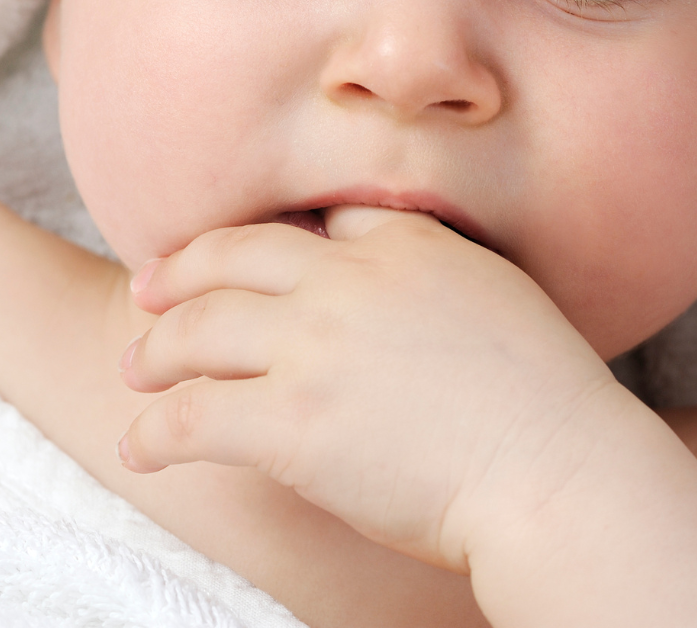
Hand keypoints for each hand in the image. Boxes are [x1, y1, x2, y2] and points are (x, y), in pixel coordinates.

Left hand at [116, 206, 620, 573]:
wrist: (561, 471)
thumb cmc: (544, 393)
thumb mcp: (490, 286)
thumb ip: (420, 253)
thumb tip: (364, 237)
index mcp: (397, 242)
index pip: (301, 224)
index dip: (247, 245)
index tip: (220, 264)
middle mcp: (344, 281)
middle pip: (228, 259)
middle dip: (175, 275)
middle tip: (144, 292)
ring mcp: (313, 347)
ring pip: (197, 331)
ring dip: (155, 352)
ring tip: (135, 371)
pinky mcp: (292, 423)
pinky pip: (195, 417)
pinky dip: (156, 431)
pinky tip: (139, 444)